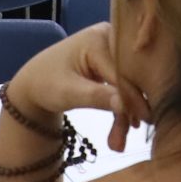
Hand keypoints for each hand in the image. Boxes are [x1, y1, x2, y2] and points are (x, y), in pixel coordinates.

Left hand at [7, 25, 146, 153]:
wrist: (33, 84)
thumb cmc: (46, 84)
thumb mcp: (69, 93)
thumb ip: (98, 97)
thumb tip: (127, 106)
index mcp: (98, 38)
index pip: (122, 71)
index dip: (133, 97)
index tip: (146, 120)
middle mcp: (109, 37)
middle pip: (128, 77)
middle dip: (129, 108)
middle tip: (127, 139)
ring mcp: (112, 48)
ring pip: (127, 84)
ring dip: (124, 113)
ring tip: (117, 144)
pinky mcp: (112, 61)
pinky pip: (122, 85)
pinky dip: (120, 107)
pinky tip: (121, 130)